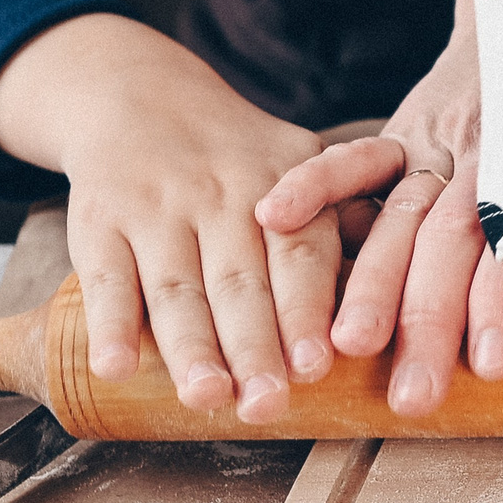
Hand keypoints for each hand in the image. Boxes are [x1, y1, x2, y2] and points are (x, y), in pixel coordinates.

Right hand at [0, 13, 335, 423]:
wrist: (140, 97)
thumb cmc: (242, 159)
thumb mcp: (301, 162)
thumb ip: (345, 218)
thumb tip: (402, 286)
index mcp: (285, 185)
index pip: (300, 254)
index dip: (306, 310)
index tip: (315, 365)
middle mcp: (222, 195)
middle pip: (240, 281)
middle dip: (256, 346)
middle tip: (269, 405)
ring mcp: (157, 208)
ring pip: (176, 286)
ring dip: (191, 346)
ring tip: (207, 397)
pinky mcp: (100, 220)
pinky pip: (104, 276)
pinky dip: (109, 324)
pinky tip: (116, 368)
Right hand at [256, 0, 502, 415]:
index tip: (492, 363)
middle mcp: (492, 162)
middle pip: (455, 242)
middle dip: (431, 320)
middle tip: (413, 393)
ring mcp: (442, 145)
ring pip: (405, 215)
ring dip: (374, 282)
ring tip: (347, 344)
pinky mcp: (404, 132)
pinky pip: (355, 156)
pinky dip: (315, 184)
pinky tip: (275, 216)